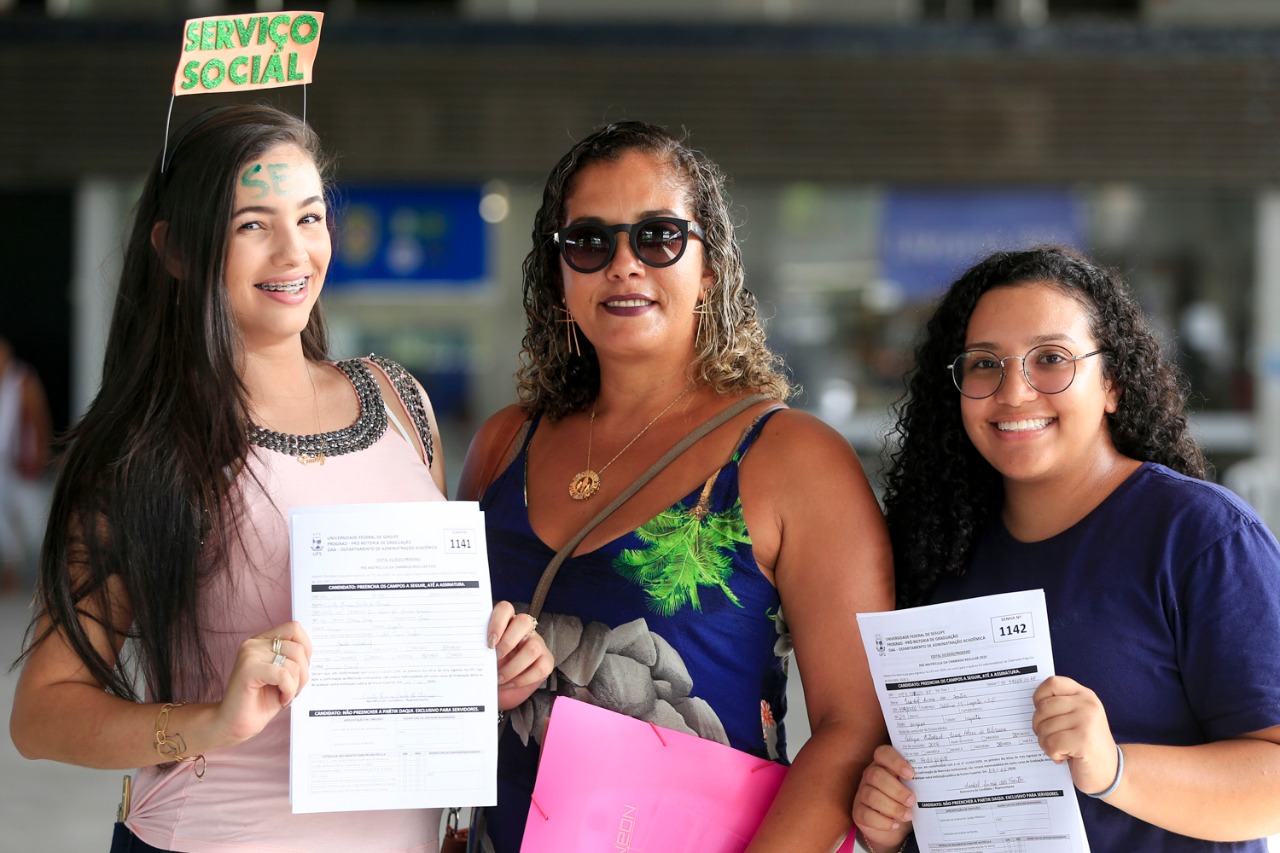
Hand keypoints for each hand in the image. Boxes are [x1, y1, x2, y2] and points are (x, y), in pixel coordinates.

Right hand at [212, 621, 311, 745]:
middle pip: (298, 648)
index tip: (302, 670)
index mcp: (263, 641)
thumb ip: (294, 659)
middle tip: (293, 689)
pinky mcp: (247, 669)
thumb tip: (311, 651)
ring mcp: (249, 654)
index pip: (294, 629)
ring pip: (293, 662)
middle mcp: (254, 644)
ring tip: (285, 695)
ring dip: (295, 684)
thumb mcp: (284, 675)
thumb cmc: (260, 702)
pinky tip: (281, 699)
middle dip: (303, 673)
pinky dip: (288, 690)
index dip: (306, 649)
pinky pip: (283, 675)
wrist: (234, 724)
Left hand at [487, 601, 552, 710]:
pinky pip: (540, 668)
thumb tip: (467, 654)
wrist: (503, 688)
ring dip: (513, 667)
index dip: (497, 622)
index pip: (505, 609)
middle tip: (495, 659)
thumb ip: (479, 650)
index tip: (489, 642)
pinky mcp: (546, 661)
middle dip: (507, 642)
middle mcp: (524, 630)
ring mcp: (538, 644)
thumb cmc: (491, 668)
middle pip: (524, 622)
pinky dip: (523, 679)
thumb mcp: (483, 656)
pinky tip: (510, 683)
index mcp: (506, 623)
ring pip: (533, 648)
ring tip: (499, 678)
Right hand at [852, 744, 915, 850]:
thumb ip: (919, 783)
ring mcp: (862, 794)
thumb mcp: (913, 789)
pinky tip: (894, 824)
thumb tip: (938, 783)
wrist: (895, 825)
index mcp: (884, 765)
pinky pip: (866, 814)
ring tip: (907, 815)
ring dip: (892, 807)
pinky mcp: (858, 812)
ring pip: (871, 795)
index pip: (883, 753)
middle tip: (912, 800)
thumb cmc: (906, 802)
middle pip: (876, 775)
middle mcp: (870, 776)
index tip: (911, 775)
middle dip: (896, 789)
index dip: (895, 761)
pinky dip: (882, 821)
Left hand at [1032, 675, 1118, 795]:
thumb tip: (1032, 705)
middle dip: (1039, 727)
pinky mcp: (1084, 740)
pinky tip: (1066, 756)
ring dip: (1046, 743)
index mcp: (1084, 695)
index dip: (1039, 698)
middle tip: (1053, 738)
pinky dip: (1053, 754)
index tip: (1044, 714)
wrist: (1110, 772)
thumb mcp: (1076, 717)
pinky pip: (1051, 744)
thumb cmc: (1086, 745)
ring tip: (1062, 748)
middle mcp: (1087, 704)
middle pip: (1042, 708)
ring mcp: (1087, 721)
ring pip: (1044, 728)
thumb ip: (1059, 705)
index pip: (1051, 683)